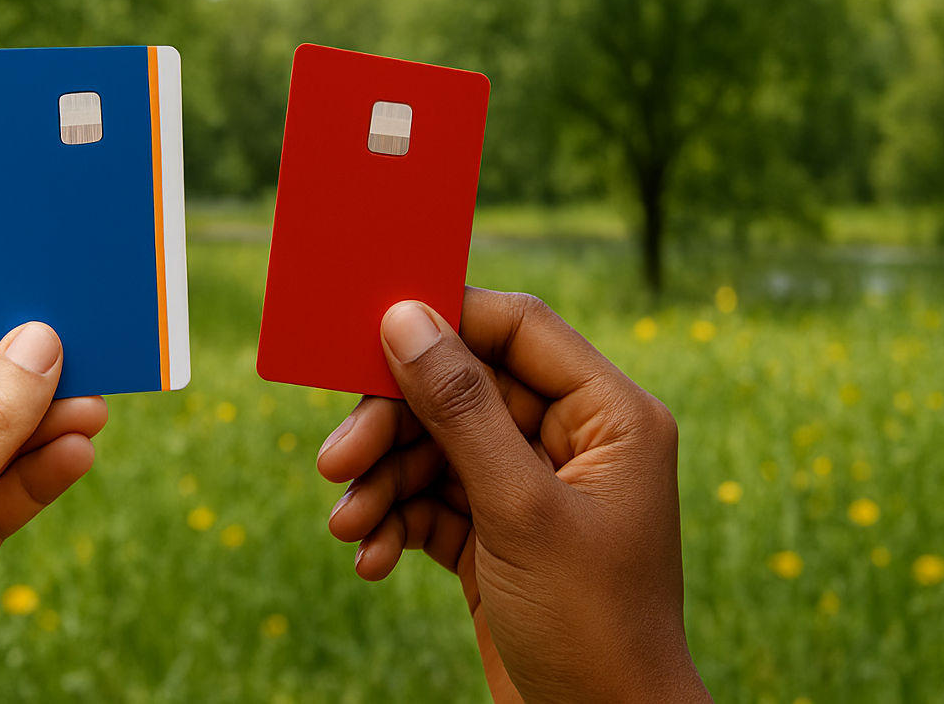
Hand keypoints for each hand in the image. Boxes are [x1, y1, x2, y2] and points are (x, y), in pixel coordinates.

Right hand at [317, 289, 710, 702]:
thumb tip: (405, 318)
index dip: (443, 322)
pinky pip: (431, 500)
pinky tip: (374, 558)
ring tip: (349, 527)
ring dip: (384, 483)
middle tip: (335, 461)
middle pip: (460, 391)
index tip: (368, 332)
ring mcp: (529, 488)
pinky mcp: (495, 534)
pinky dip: (397, 522)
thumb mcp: (519, 510)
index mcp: (608, 415)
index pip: (516, 330)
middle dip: (393, 426)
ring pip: (435, 448)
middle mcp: (570, 440)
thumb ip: (460, 409)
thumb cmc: (590, 625)